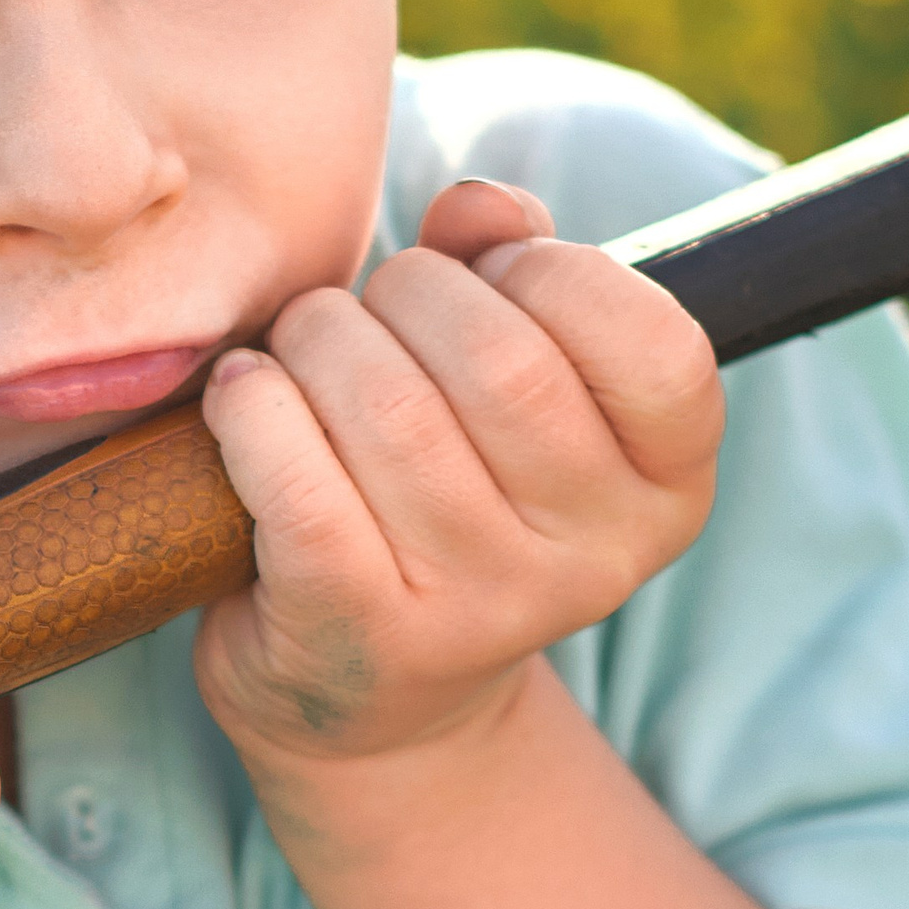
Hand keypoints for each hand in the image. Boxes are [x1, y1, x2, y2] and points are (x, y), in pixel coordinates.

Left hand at [194, 177, 722, 768]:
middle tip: (367, 313)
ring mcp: (482, 607)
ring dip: (318, 340)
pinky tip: (245, 396)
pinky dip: (253, 410)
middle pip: (502, 359)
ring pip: (388, 409)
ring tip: (302, 351)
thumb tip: (477, 206)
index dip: (556, 273)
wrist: (373, 702)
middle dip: (408, 293)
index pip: (656, 344)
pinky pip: (297, 483)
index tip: (493, 274)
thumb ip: (514, 268)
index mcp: (663, 489)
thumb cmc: (447, 493)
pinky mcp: (361, 632)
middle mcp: (592, 560)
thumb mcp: (517, 389)